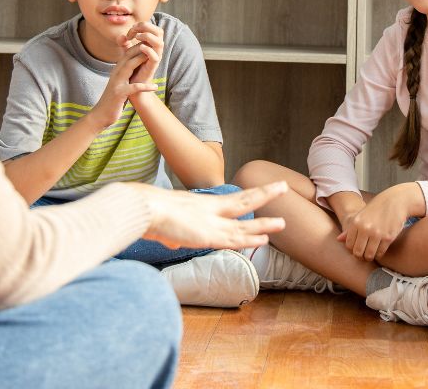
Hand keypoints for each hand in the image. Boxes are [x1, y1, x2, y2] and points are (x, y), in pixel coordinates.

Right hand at [88, 44, 157, 126]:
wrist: (101, 114)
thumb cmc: (113, 99)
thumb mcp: (119, 84)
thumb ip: (125, 74)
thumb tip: (133, 66)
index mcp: (117, 71)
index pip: (127, 55)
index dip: (138, 47)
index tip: (149, 43)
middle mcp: (115, 74)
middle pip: (128, 57)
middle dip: (140, 49)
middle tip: (154, 44)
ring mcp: (116, 83)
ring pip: (128, 67)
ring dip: (140, 61)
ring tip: (154, 58)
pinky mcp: (119, 94)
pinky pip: (133, 88)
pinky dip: (144, 87)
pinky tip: (155, 87)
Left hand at [120, 22, 162, 85]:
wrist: (132, 83)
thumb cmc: (132, 67)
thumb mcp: (127, 53)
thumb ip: (124, 44)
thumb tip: (121, 36)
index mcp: (152, 44)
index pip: (152, 28)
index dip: (141, 25)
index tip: (129, 31)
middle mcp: (156, 49)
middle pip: (159, 31)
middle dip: (147, 27)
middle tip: (134, 30)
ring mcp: (156, 57)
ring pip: (160, 43)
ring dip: (148, 37)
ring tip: (137, 37)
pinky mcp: (153, 66)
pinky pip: (156, 56)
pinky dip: (149, 50)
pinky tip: (140, 47)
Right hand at [136, 181, 287, 249]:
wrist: (144, 208)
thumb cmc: (148, 213)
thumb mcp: (165, 225)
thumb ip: (173, 235)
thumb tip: (171, 242)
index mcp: (201, 204)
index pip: (231, 200)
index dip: (247, 197)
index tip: (261, 193)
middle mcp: (210, 210)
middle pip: (244, 200)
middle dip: (264, 194)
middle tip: (283, 186)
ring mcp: (210, 222)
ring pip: (244, 223)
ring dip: (264, 224)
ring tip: (283, 223)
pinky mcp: (207, 236)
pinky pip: (233, 239)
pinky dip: (249, 240)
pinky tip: (264, 240)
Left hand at [335, 186, 411, 260]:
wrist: (394, 201)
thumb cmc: (376, 209)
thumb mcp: (360, 216)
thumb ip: (349, 229)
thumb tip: (338, 240)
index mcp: (356, 223)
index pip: (349, 245)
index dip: (352, 250)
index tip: (357, 249)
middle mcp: (365, 228)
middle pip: (358, 252)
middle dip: (360, 256)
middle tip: (363, 255)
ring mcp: (377, 233)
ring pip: (369, 255)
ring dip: (369, 257)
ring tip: (371, 254)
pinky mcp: (388, 237)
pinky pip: (380, 252)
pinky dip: (379, 254)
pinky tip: (379, 250)